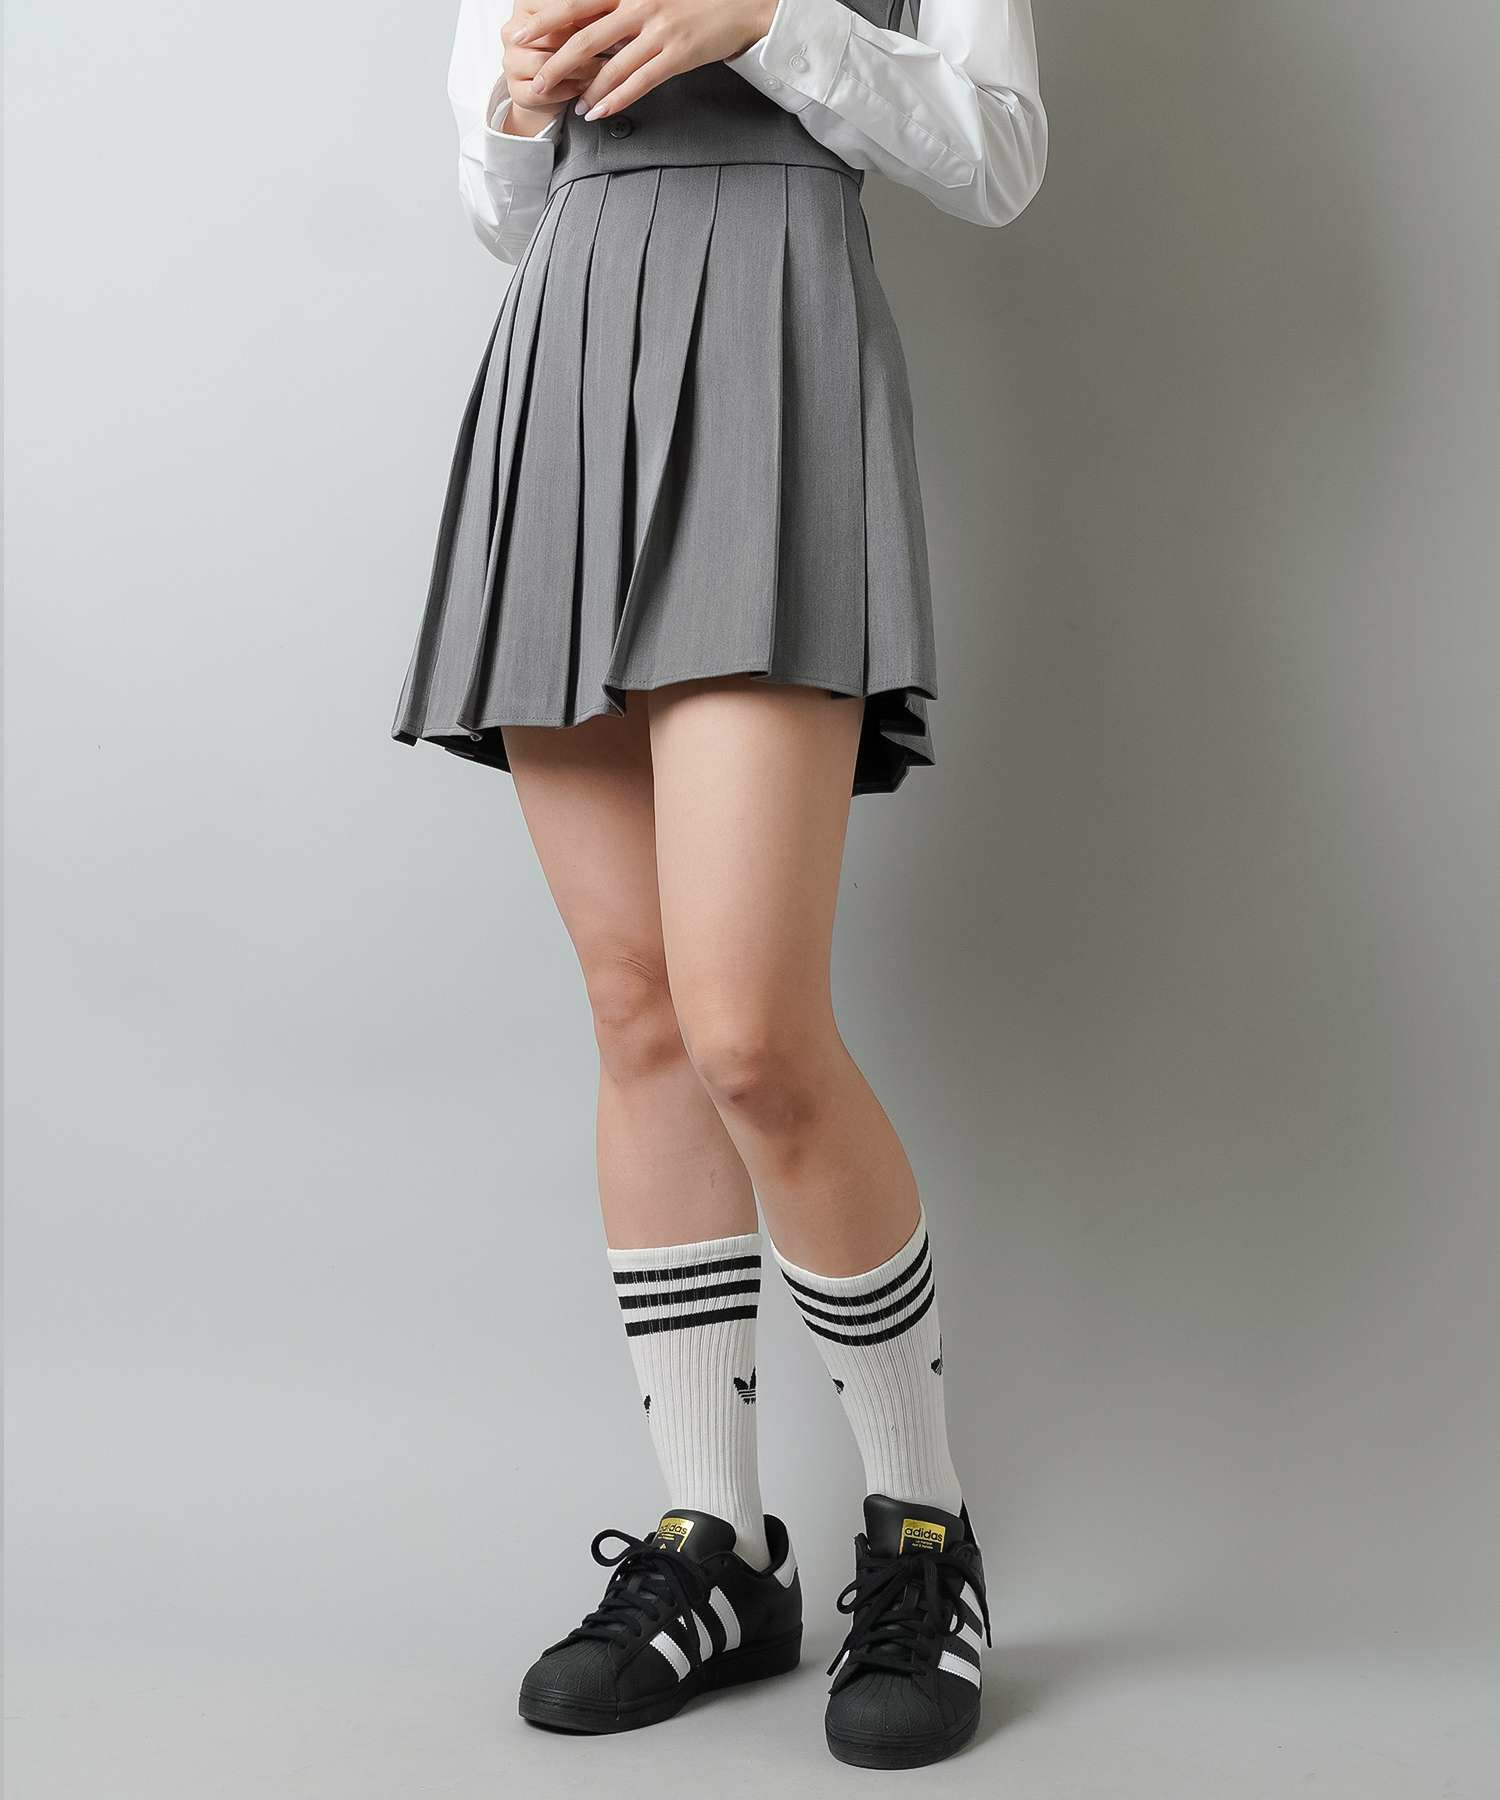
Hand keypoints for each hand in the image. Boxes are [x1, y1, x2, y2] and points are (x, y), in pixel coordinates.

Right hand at [501, 0, 610, 134]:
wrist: (551, 87)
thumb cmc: (568, 49)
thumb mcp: (580, 25)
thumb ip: (589, 16)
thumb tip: (610, 12)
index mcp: (525, 7)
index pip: (556, 8)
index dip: (587, 16)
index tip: (611, 22)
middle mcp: (512, 32)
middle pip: (551, 36)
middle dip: (586, 44)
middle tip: (617, 47)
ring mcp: (511, 62)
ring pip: (547, 64)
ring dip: (579, 69)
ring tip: (604, 68)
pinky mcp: (516, 90)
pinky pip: (545, 91)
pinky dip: (569, 90)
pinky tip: (587, 88)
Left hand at [513, 0, 776, 123]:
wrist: (741, 1)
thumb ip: (621, 3)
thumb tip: (590, 18)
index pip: (577, 3)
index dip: (546, 19)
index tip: (521, 33)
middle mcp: (640, 4)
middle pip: (586, 37)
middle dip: (556, 63)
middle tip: (537, 81)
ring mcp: (659, 31)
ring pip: (611, 66)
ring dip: (588, 91)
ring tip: (573, 108)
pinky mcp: (677, 54)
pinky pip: (639, 82)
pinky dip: (616, 99)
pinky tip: (600, 112)